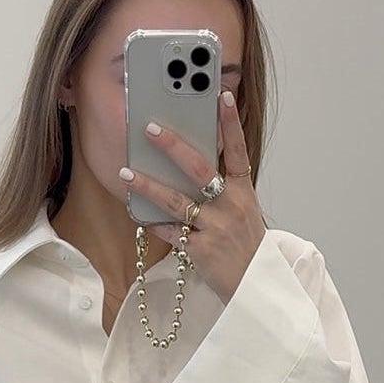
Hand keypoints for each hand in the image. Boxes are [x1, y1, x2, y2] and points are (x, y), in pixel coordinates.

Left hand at [122, 90, 265, 305]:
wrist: (257, 288)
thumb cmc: (246, 247)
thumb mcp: (243, 213)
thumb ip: (222, 190)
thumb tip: (189, 167)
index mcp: (244, 192)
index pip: (237, 150)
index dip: (230, 123)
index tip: (221, 95)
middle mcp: (231, 207)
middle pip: (200, 169)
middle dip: (173, 146)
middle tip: (150, 128)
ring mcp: (217, 228)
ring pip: (177, 201)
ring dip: (148, 185)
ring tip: (126, 173)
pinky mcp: (202, 251)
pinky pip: (171, 232)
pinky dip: (153, 223)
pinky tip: (137, 213)